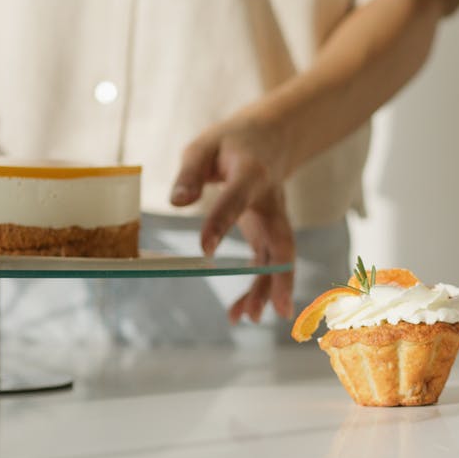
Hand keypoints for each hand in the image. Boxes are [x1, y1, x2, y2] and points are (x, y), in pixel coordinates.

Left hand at [171, 112, 295, 322]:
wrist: (271, 139)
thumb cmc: (231, 143)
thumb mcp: (205, 146)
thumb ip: (191, 173)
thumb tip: (176, 202)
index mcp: (252, 175)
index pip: (237, 200)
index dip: (221, 222)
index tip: (204, 249)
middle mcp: (271, 203)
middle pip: (281, 242)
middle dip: (280, 275)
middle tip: (277, 307)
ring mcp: (274, 221)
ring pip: (278, 260)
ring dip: (267, 290)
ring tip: (246, 318)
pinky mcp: (268, 234)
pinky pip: (267, 264)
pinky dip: (258, 289)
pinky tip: (240, 312)